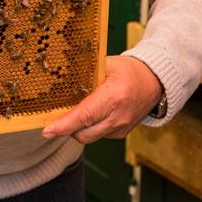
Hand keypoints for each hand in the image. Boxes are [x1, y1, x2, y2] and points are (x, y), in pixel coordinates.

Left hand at [42, 55, 162, 144]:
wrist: (154, 83)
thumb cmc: (128, 70)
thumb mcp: (106, 65)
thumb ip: (84, 73)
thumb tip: (59, 79)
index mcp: (114, 97)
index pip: (84, 116)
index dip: (64, 125)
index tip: (47, 130)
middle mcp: (118, 117)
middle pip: (83, 133)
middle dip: (65, 128)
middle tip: (54, 117)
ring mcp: (121, 128)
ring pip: (88, 137)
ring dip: (76, 128)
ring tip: (73, 111)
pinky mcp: (121, 134)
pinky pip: (97, 135)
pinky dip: (88, 128)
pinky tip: (90, 113)